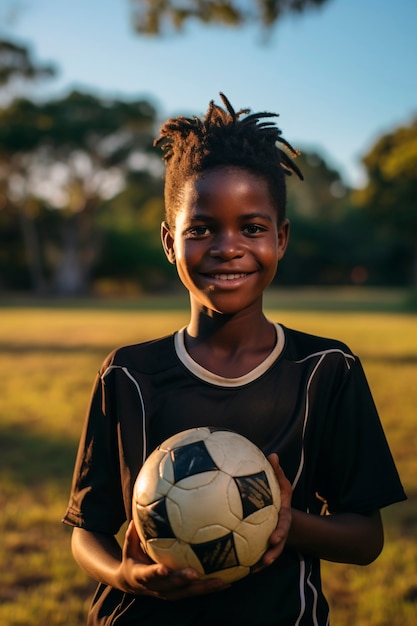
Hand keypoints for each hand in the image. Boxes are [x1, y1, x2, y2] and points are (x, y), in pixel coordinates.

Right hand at [119, 521, 229, 599]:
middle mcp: (156, 587)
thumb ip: (135, 529)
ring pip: (187, 593)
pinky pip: (196, 591)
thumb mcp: (129, 544)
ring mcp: (169, 593)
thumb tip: (140, 504)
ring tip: (221, 582)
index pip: (149, 574)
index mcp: (141, 576)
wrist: (132, 583)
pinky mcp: (179, 593)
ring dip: (204, 588)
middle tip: (196, 574)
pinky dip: (210, 588)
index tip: (165, 568)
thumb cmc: (133, 557)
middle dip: (183, 581)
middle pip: (171, 587)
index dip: (156, 572)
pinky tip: (228, 582)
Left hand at [257, 454, 291, 568]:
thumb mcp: (282, 484)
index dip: (279, 533)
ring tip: (251, 571)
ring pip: (268, 554)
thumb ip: (277, 472)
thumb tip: (273, 454)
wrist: (282, 515)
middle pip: (277, 546)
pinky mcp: (262, 546)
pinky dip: (248, 563)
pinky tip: (236, 569)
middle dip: (272, 553)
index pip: (282, 526)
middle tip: (265, 560)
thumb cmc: (278, 497)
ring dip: (260, 563)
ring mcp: (272, 541)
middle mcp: (278, 532)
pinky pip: (255, 556)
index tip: (273, 538)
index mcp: (282, 518)